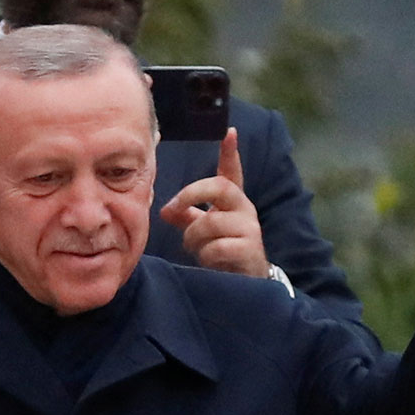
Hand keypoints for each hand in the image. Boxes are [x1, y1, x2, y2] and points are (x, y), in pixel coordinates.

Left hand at [159, 128, 268, 277]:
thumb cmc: (223, 252)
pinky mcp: (250, 250)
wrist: (247, 283)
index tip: (229, 132)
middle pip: (219, 187)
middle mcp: (245, 209)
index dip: (230, 153)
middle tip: (173, 207)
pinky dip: (205, 255)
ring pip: (210, 222)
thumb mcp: (202, 231)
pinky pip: (217, 247)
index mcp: (233, 202)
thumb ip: (185, 216)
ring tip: (194, 248)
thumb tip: (164, 210)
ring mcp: (250, 229)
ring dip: (193, 237)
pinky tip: (209, 261)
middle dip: (191, 194)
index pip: (232, 173)